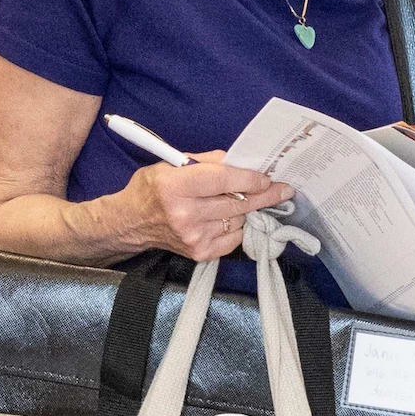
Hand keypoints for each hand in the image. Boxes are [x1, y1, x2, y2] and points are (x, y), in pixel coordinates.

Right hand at [126, 151, 292, 262]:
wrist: (131, 223)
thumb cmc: (153, 188)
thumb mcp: (173, 164)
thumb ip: (209, 162)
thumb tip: (242, 162)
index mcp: (176, 186)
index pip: (223, 180)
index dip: (250, 179)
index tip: (268, 178)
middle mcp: (185, 214)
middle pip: (237, 203)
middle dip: (263, 195)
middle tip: (283, 189)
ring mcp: (193, 237)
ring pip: (238, 220)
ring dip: (245, 210)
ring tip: (243, 202)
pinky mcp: (199, 253)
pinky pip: (234, 239)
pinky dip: (236, 227)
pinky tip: (229, 218)